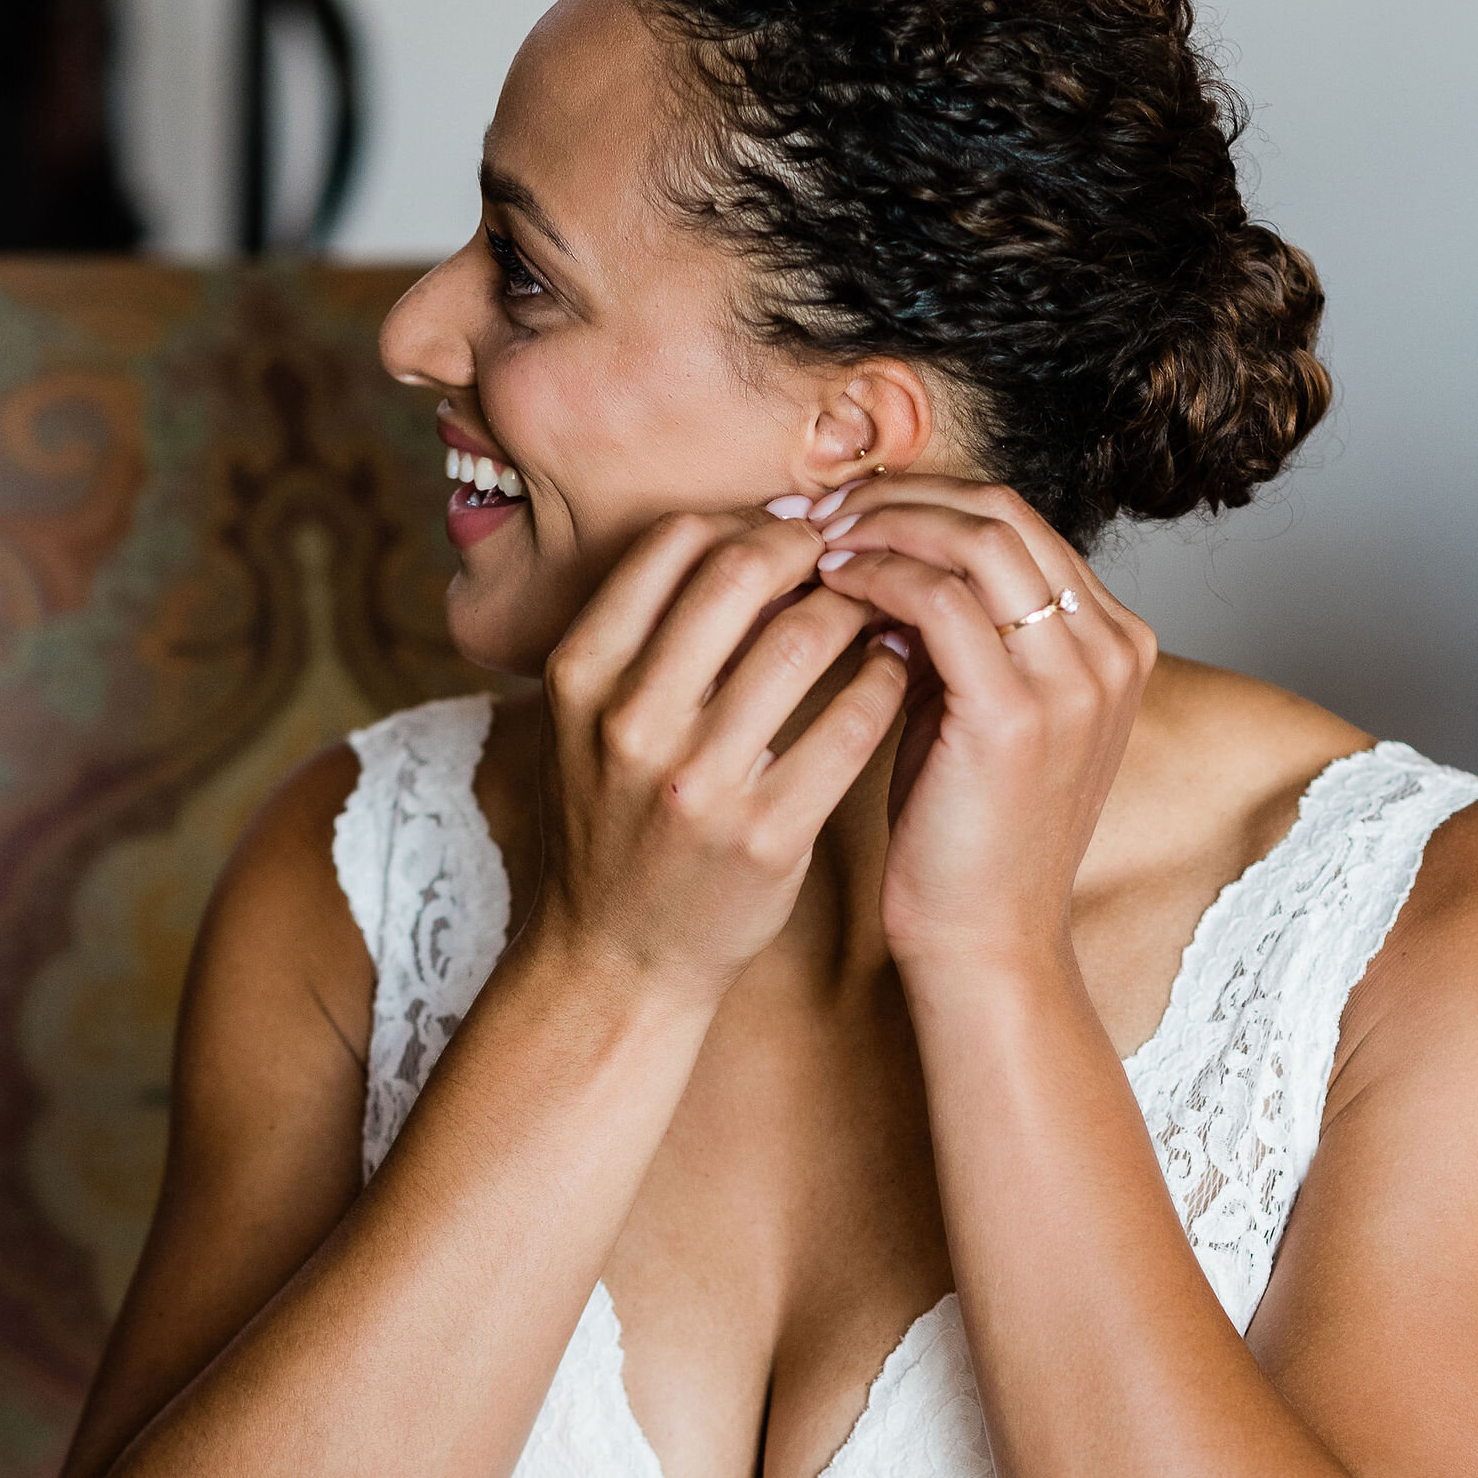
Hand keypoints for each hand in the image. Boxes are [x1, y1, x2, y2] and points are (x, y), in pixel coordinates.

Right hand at [529, 506, 910, 1001]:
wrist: (616, 958)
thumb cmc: (615, 821)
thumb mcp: (589, 720)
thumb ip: (645, 635)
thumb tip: (749, 536)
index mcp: (580, 675)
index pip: (674, 543)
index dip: (745, 519)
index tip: (788, 533)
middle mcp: (630, 721)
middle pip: (740, 571)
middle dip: (809, 548)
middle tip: (848, 556)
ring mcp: (699, 782)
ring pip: (805, 638)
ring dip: (859, 605)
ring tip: (882, 604)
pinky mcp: (766, 836)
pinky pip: (851, 724)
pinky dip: (886, 678)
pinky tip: (898, 668)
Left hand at [810, 478, 1154, 977]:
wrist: (984, 941)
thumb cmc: (964, 835)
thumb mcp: (970, 709)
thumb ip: (952, 630)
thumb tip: (879, 546)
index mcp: (1112, 641)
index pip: (1017, 521)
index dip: (923, 498)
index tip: (844, 506)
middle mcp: (1109, 649)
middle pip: (1001, 510)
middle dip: (898, 497)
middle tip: (818, 507)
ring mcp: (1074, 679)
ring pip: (975, 538)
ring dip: (882, 525)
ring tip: (814, 537)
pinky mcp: (1020, 713)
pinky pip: (940, 600)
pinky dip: (878, 576)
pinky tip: (829, 585)